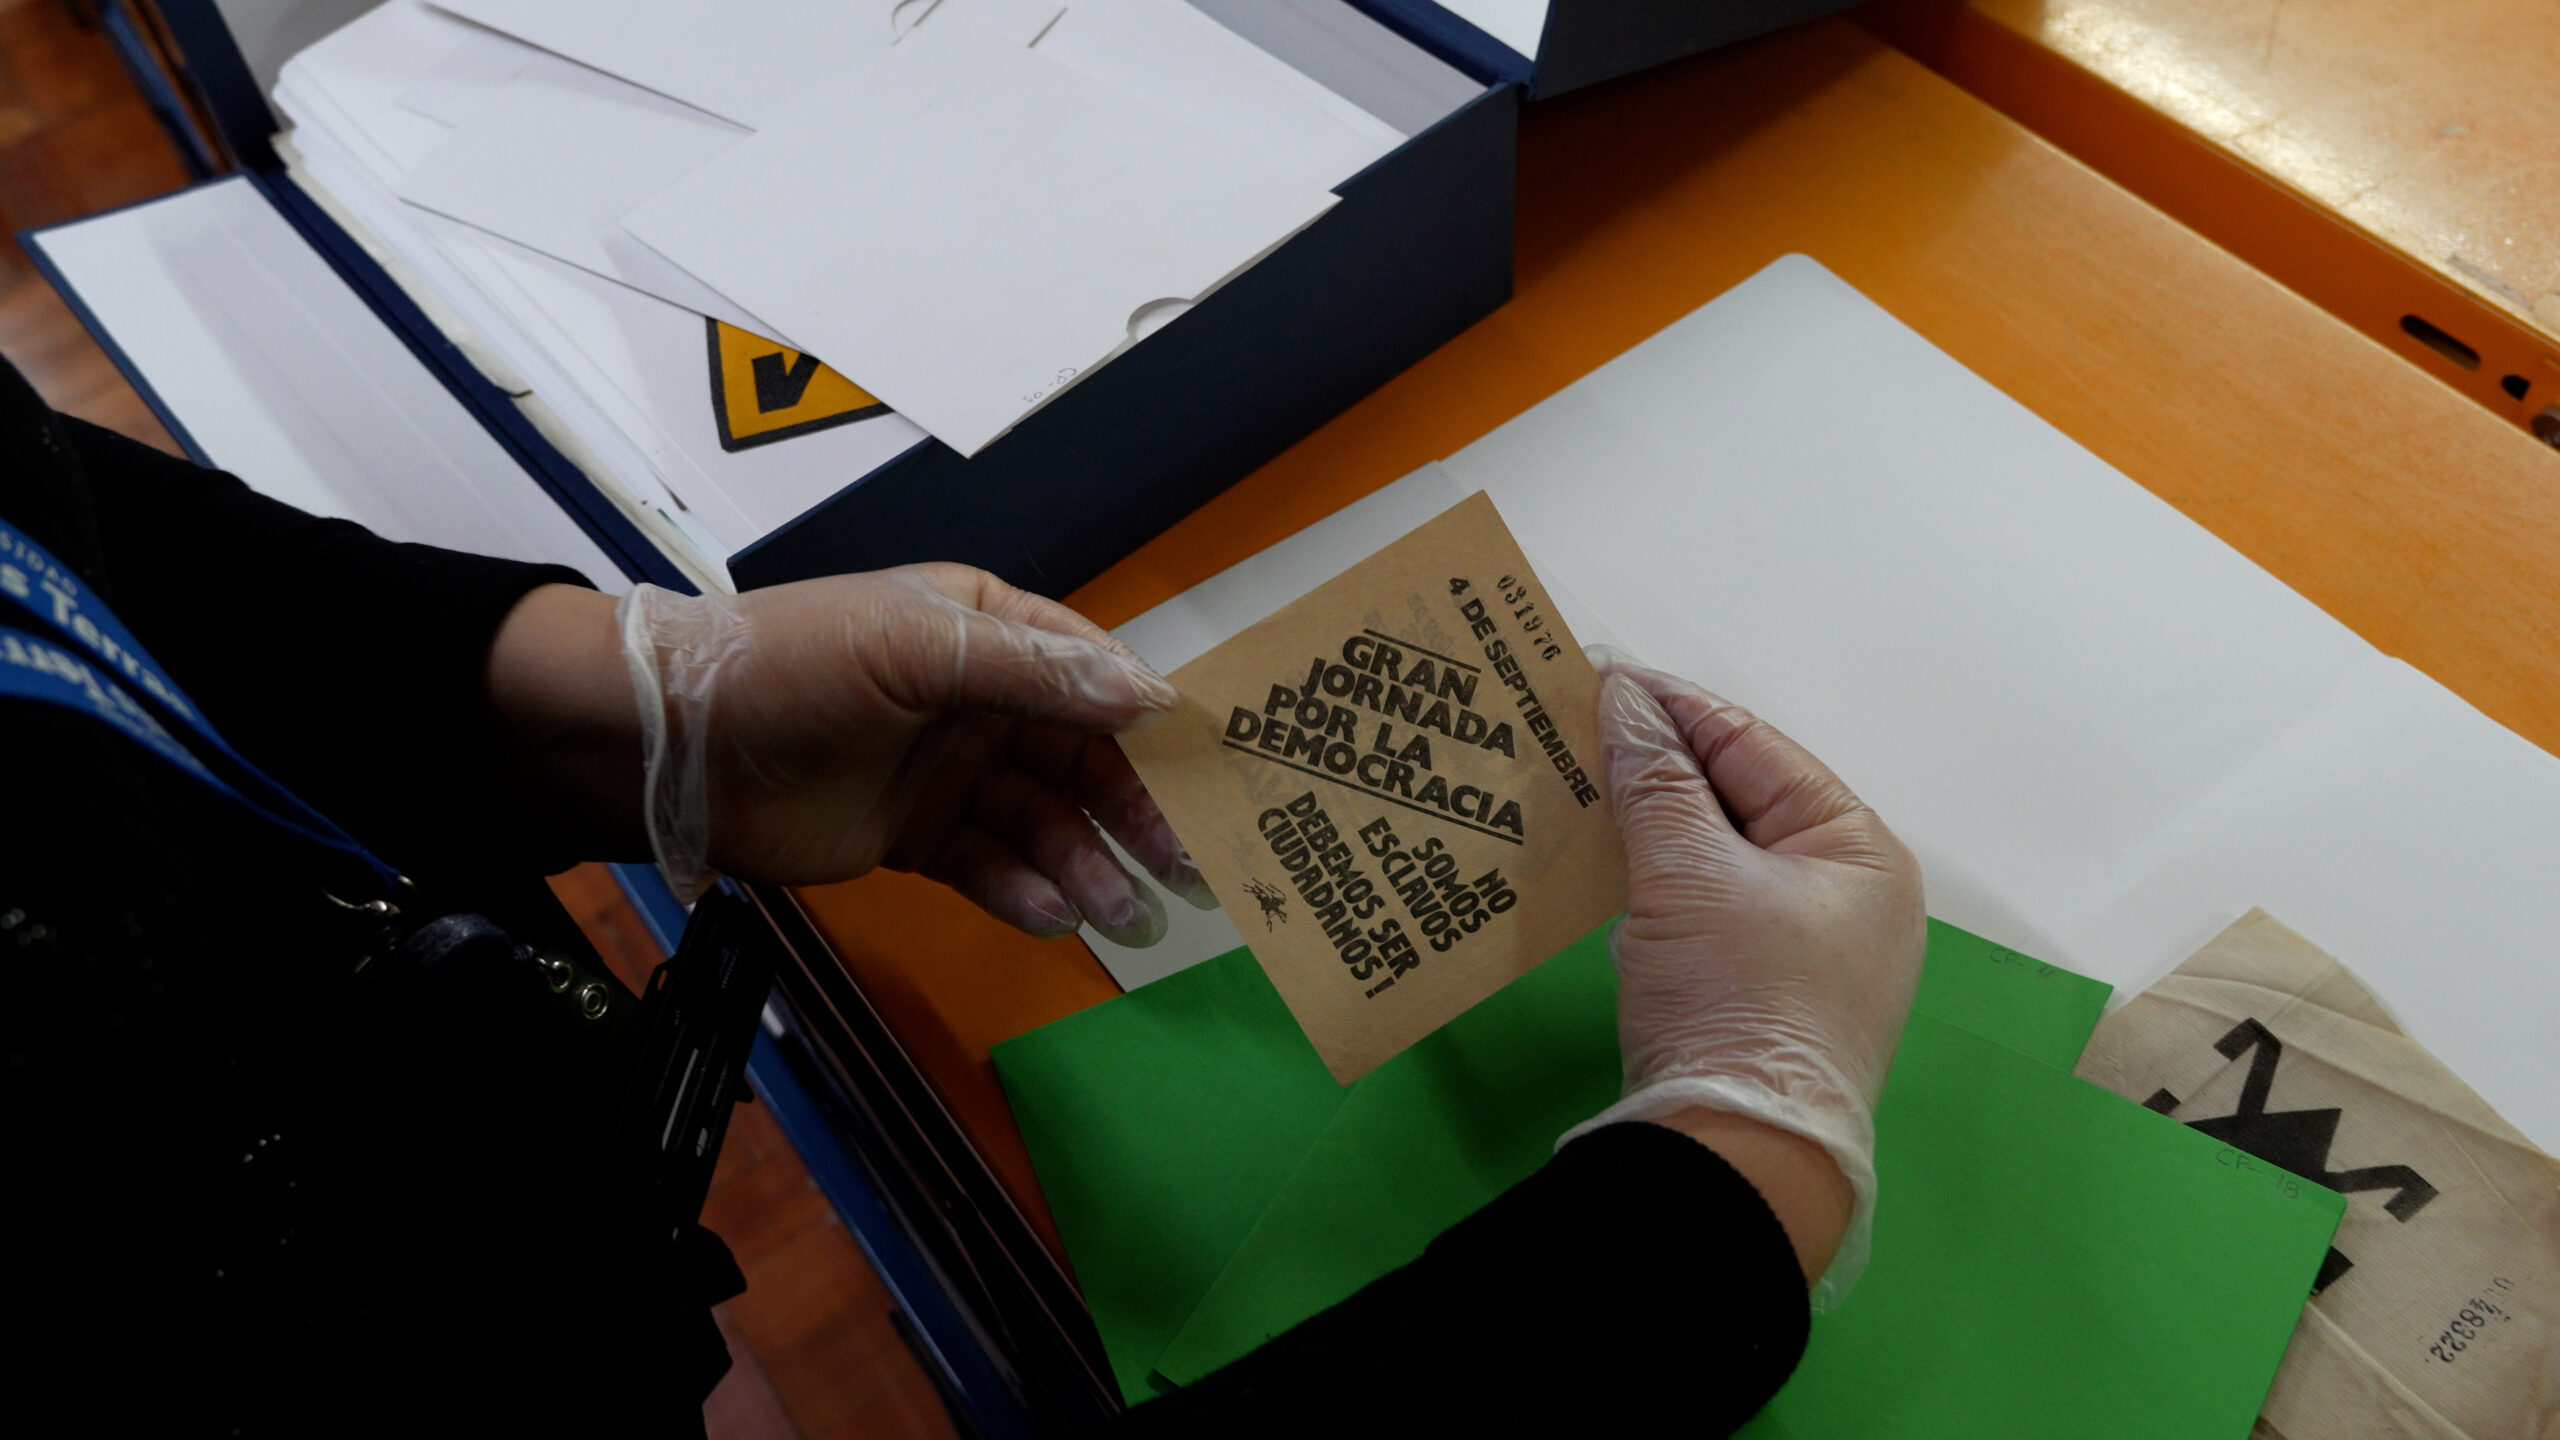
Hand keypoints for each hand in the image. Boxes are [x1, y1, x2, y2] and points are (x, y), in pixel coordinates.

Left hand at [487, 570, 1209, 945]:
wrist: (669, 747)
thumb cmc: (787, 666)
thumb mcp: (915, 647)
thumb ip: (1033, 672)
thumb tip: (1148, 693)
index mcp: (985, 629)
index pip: (1094, 672)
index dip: (1154, 721)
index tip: (1215, 770)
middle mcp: (977, 699)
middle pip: (1084, 758)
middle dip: (1137, 812)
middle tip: (1192, 867)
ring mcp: (948, 771)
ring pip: (1045, 822)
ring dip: (1089, 864)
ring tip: (1125, 913)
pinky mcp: (916, 836)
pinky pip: (991, 866)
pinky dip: (1026, 892)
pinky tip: (1056, 916)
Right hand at [1563, 654, 1923, 1303]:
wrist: (1738, 1151)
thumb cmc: (1735, 997)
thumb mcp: (1688, 874)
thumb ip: (1656, 780)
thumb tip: (1625, 697)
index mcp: (1859, 849)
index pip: (1755, 748)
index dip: (1676, 707)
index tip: (1603, 673)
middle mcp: (1850, 892)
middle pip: (1742, 800)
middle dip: (1661, 764)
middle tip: (1578, 723)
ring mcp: (1811, 949)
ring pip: (1722, 855)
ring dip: (1655, 822)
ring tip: (1582, 781)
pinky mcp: (1765, 994)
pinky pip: (1712, 906)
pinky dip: (1662, 878)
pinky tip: (1608, 862)